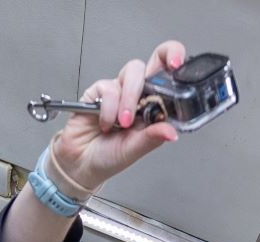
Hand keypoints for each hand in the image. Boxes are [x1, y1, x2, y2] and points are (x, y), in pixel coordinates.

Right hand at [51, 40, 186, 190]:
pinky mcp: (98, 92)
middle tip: (158, 83)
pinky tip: (106, 123)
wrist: (81, 164)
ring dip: (129, 98)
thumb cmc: (108, 157)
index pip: (170, 77)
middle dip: (161, 61)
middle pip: (155, 60)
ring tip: (123, 122)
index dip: (176, 63)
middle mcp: (139, 94)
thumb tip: (171, 132)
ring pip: (133, 72)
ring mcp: (119, 90)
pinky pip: (109, 88)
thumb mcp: (134, 151)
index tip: (179, 67)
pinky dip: (109, 108)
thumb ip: (152, 138)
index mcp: (153, 106)